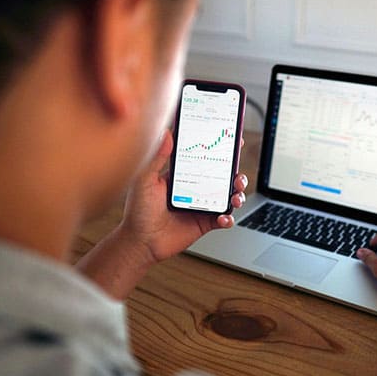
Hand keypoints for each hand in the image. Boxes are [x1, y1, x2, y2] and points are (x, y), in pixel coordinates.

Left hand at [118, 129, 247, 263]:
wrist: (140, 242)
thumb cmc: (138, 211)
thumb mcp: (145, 179)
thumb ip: (157, 156)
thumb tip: (166, 133)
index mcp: (183, 174)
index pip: (205, 156)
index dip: (220, 148)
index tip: (231, 140)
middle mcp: (196, 188)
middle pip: (223, 176)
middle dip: (236, 172)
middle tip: (237, 173)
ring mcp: (202, 205)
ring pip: (229, 195)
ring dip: (238, 194)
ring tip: (235, 196)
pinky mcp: (205, 222)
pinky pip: (224, 219)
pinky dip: (228, 218)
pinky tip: (223, 217)